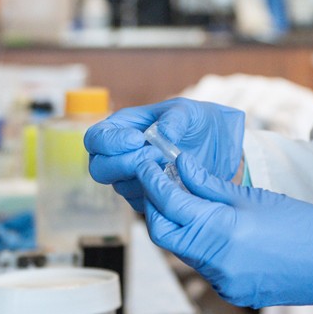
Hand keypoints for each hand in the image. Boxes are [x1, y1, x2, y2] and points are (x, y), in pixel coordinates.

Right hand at [84, 98, 244, 211]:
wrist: (217, 145)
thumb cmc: (196, 122)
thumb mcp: (189, 111)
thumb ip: (175, 118)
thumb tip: (163, 133)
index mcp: (121, 127)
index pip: (96, 138)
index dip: (109, 142)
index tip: (137, 140)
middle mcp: (120, 154)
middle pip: (99, 168)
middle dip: (124, 164)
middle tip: (156, 156)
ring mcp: (131, 178)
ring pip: (119, 187)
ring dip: (143, 177)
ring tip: (171, 165)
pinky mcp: (146, 196)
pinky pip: (141, 202)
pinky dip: (156, 192)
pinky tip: (176, 181)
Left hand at [135, 152, 312, 312]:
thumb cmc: (299, 223)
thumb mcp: (252, 196)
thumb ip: (210, 184)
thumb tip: (180, 165)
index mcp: (224, 230)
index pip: (171, 205)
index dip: (154, 182)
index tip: (147, 164)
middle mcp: (217, 261)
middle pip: (164, 234)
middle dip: (157, 206)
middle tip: (160, 181)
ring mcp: (222, 281)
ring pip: (182, 250)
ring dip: (179, 224)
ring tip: (187, 199)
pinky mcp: (230, 291)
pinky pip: (202, 265)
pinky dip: (199, 243)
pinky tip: (211, 226)